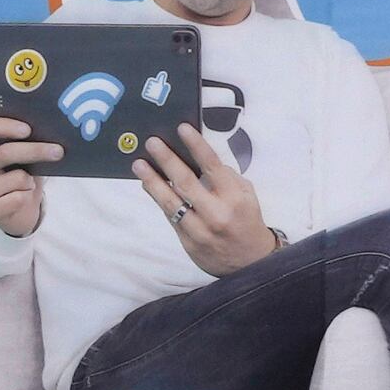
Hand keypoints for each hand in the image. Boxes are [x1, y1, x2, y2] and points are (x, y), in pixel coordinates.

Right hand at [0, 109, 57, 236]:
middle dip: (35, 151)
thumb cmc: (24, 178)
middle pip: (5, 153)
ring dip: (31, 182)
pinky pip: (18, 199)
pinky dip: (28, 199)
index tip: (27, 130)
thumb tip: (52, 133)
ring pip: (18, 178)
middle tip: (58, 151)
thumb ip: (28, 145)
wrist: (21, 213)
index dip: (4, 126)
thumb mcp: (26, 159)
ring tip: (28, 186)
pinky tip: (22, 201)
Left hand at [137, 125, 277, 274]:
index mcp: (234, 197)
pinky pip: (169, 216)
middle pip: (186, 182)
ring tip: (139, 165)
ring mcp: (200, 229)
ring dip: (152, 181)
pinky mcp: (187, 242)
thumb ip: (224, 177)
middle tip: (152, 143)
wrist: (250, 261)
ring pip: (170, 202)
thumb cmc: (246, 220)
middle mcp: (216, 213)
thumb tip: (198, 158)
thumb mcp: (246, 195)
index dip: (196, 145)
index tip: (182, 129)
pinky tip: (148, 184)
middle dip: (166, 160)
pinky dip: (158, 198)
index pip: (213, 166)